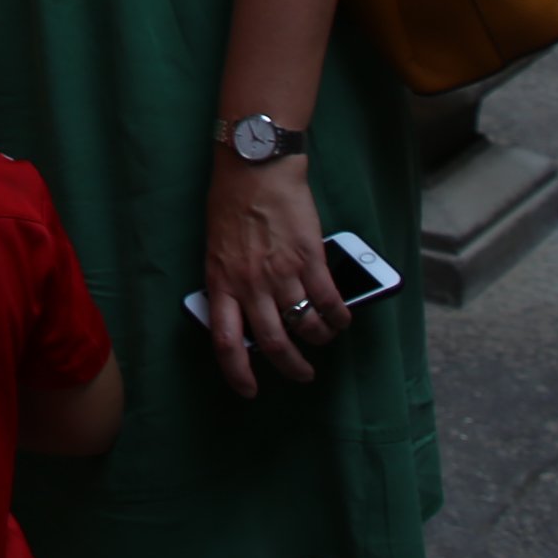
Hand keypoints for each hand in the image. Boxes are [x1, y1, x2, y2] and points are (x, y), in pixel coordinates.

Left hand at [202, 154, 346, 398]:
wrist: (255, 168)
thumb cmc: (230, 203)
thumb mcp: (216, 248)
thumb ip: (228, 281)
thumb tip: (245, 313)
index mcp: (221, 282)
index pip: (225, 342)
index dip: (237, 373)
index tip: (249, 389)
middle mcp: (250, 284)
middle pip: (272, 343)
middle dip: (290, 367)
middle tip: (301, 373)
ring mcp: (281, 273)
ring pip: (304, 325)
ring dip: (318, 339)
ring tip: (324, 339)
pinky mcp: (309, 258)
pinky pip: (328, 300)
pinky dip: (339, 316)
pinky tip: (342, 319)